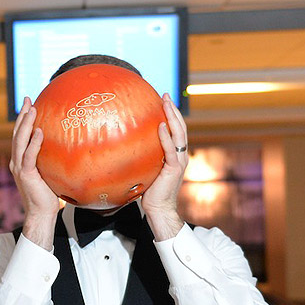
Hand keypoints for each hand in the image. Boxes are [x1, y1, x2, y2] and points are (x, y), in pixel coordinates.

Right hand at [10, 97, 59, 219]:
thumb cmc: (48, 196)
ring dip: (25, 124)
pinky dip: (33, 143)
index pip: (20, 136)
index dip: (23, 120)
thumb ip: (52, 160)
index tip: (29, 104)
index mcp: (20, 161)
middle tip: (27, 99)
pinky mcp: (26, 175)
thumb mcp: (50, 173)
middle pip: (17, 134)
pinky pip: (29, 156)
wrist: (41, 214)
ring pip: (20, 141)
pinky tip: (39, 131)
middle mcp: (16, 162)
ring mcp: (19, 168)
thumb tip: (70, 147)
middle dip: (22, 115)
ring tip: (32, 109)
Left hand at [139, 94, 187, 238]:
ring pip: (179, 134)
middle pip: (180, 127)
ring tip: (166, 103)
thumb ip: (142, 157)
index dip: (171, 115)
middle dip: (173, 110)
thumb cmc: (150, 192)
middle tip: (166, 95)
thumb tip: (124, 148)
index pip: (175, 130)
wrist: (159, 209)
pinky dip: (166, 137)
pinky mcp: (174, 168)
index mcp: (175, 154)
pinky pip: (171, 149)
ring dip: (173, 117)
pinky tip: (160, 126)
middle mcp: (180, 155)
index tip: (164, 101)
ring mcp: (179, 161)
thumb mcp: (146, 170)